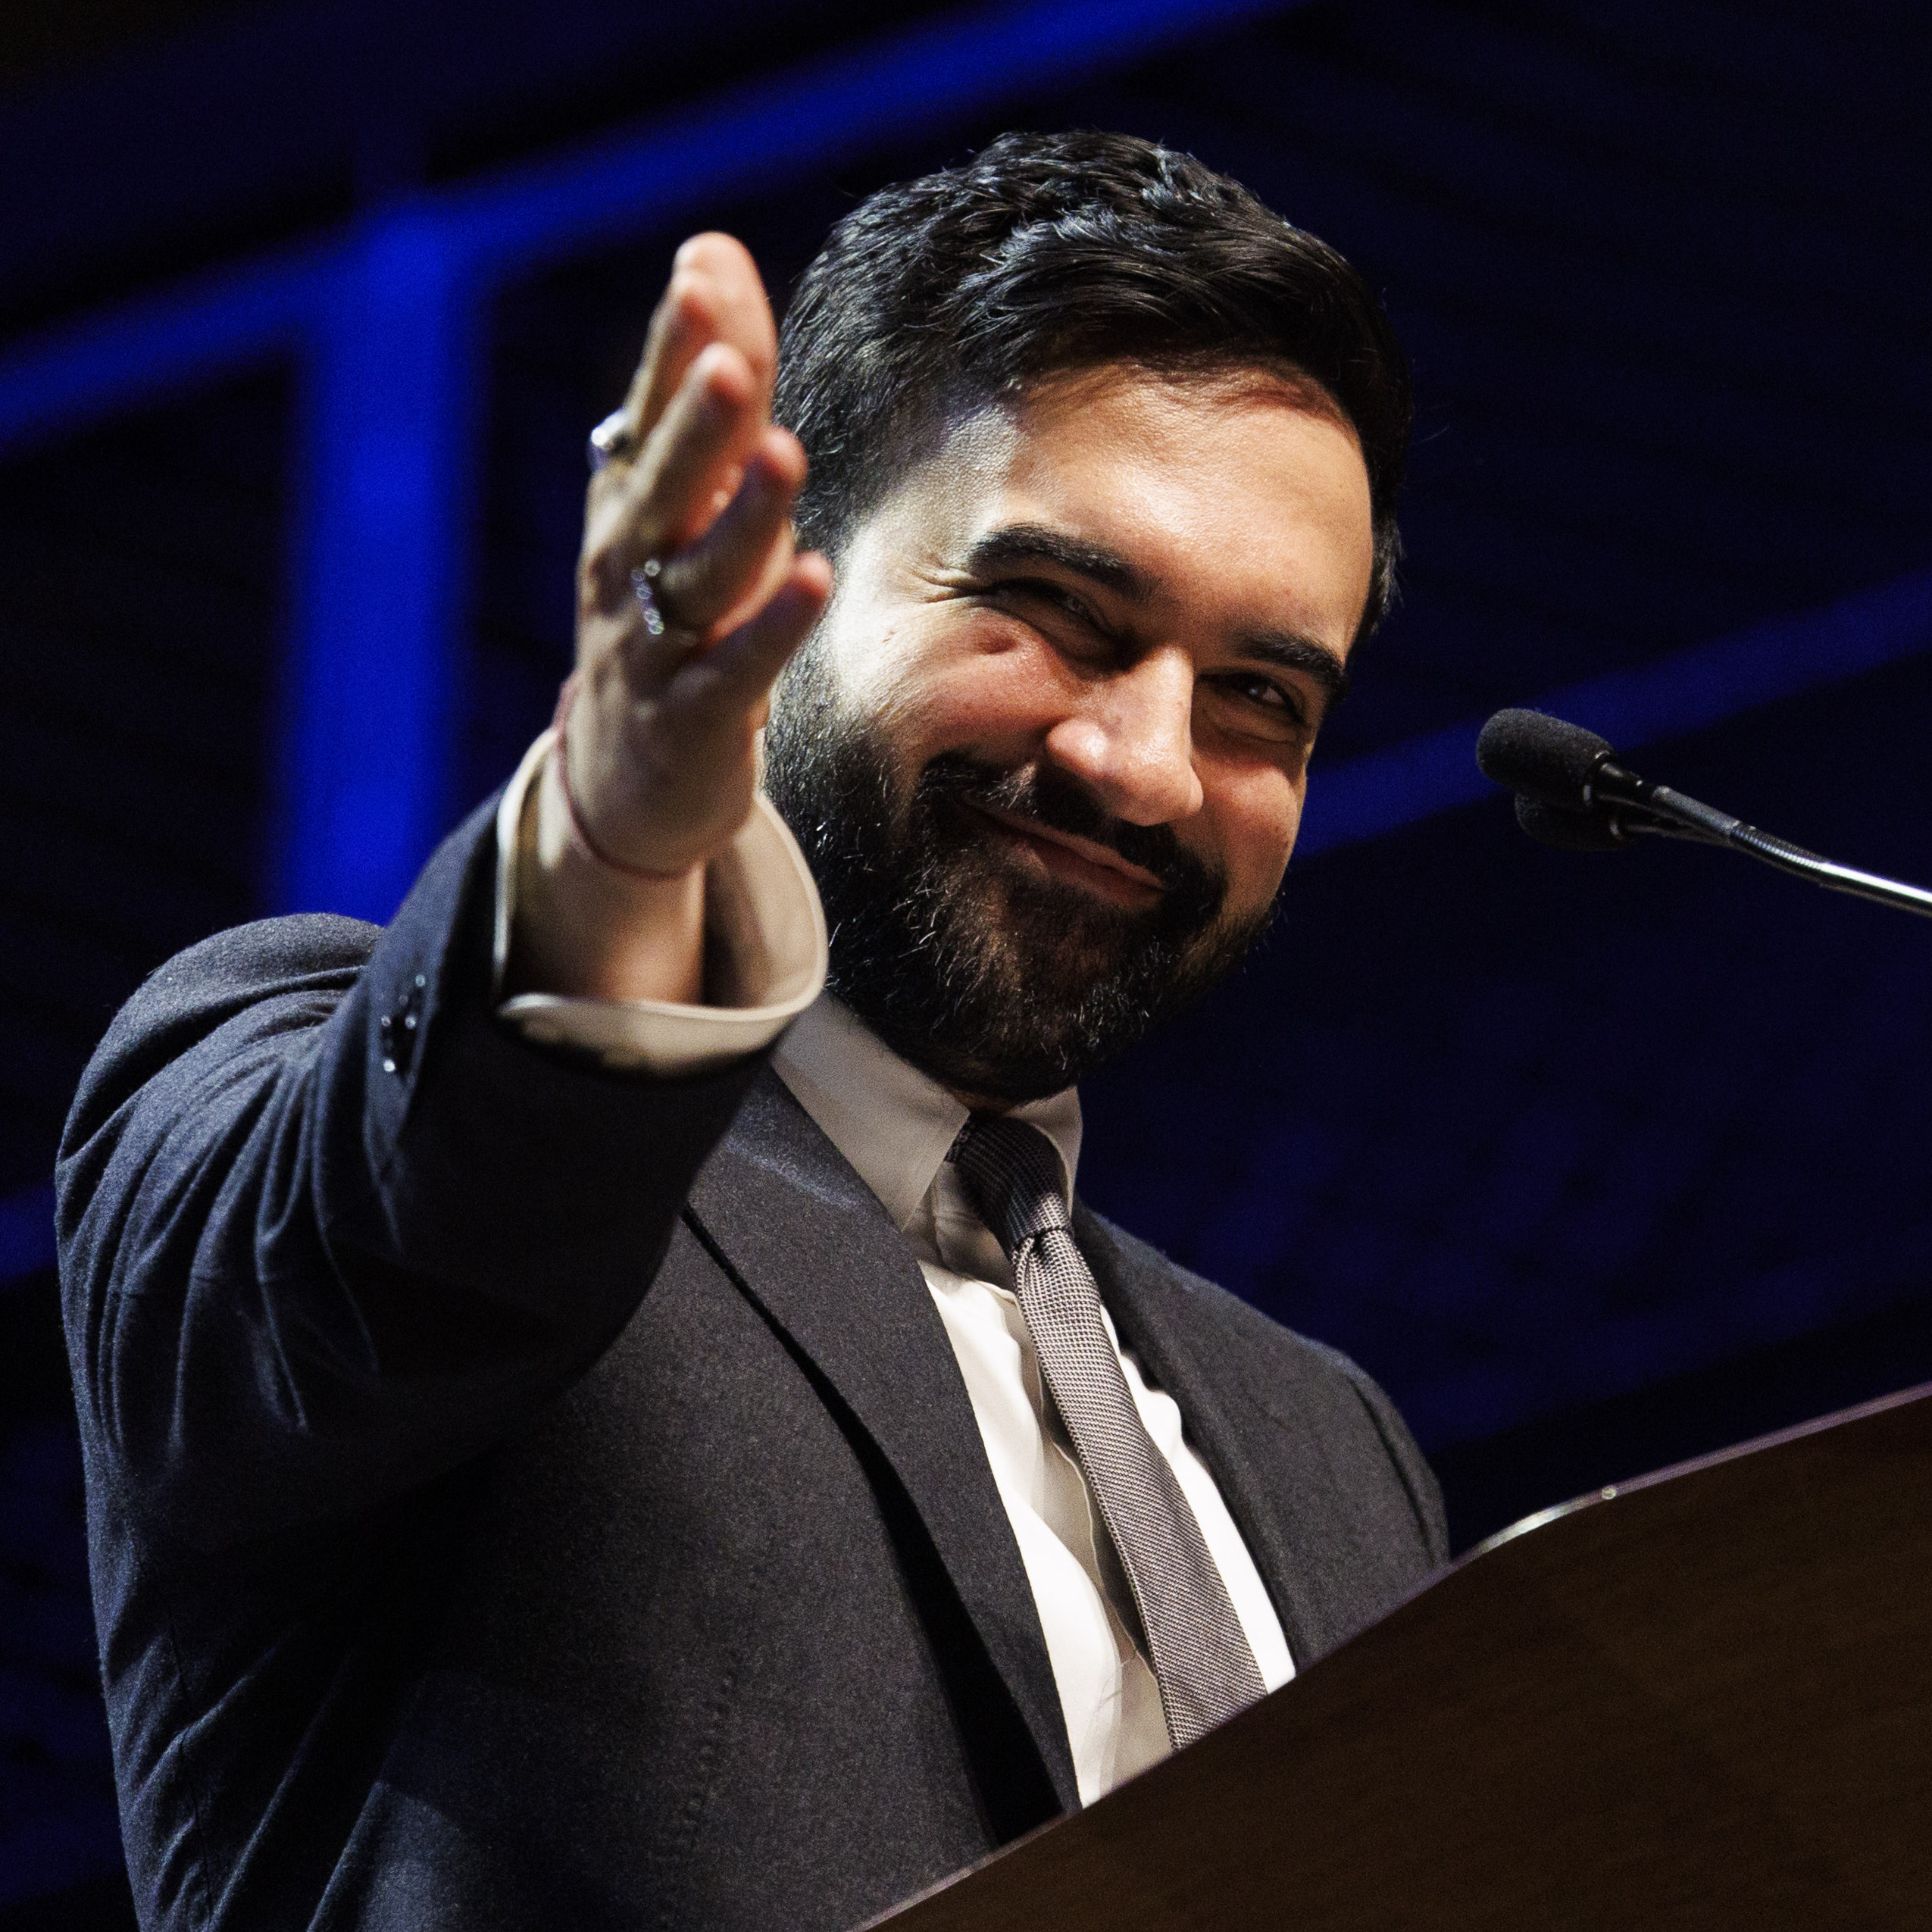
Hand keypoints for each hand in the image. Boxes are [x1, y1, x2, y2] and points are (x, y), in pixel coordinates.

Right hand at [510, 235, 831, 1003]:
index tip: (698, 276)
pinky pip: (736, 668)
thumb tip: (713, 247)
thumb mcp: (689, 498)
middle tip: (726, 365)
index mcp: (629, 501)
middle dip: (694, 425)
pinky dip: (773, 626)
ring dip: (742, 516)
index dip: (673, 351)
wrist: (629, 779)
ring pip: (698, 573)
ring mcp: (655, 643)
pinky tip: (815, 578)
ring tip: (783, 456)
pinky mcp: (692, 715)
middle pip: (664, 485)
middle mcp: (629, 564)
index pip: (648, 413)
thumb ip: (714, 381)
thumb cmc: (672, 615)